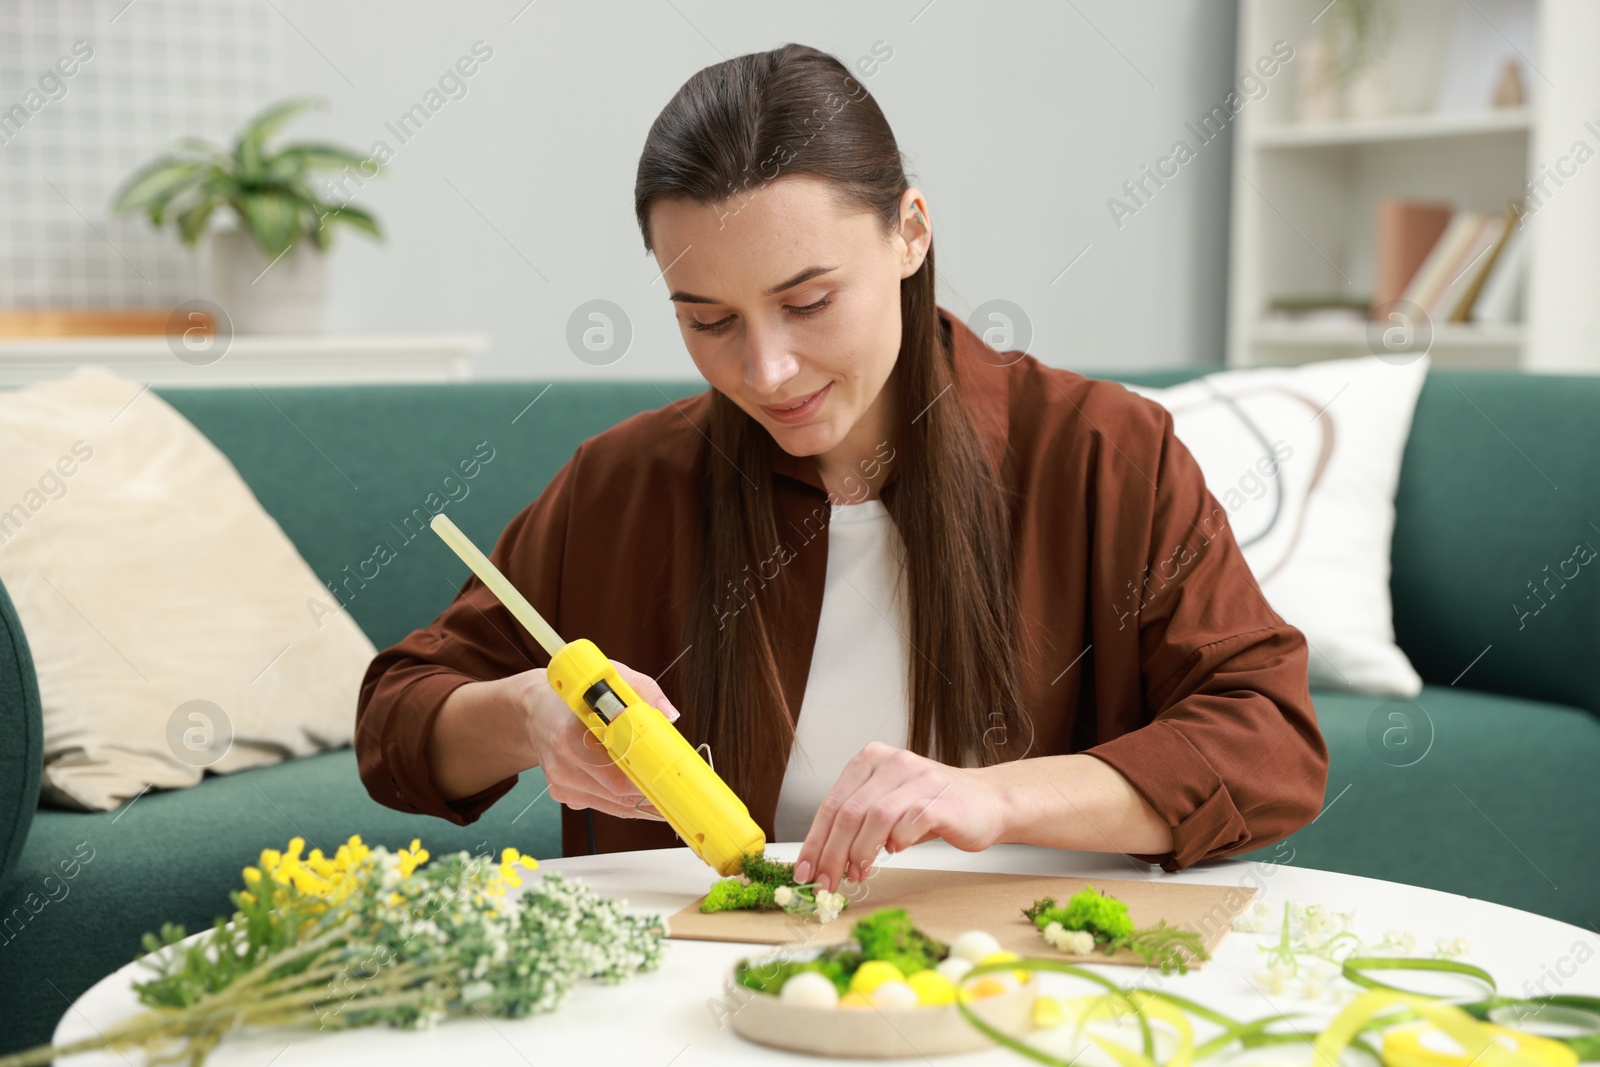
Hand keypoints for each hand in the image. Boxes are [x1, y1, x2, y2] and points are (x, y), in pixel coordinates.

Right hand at [521, 659, 677, 821]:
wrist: (535, 711)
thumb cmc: (573, 695)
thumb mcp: (607, 677)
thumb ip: (642, 690)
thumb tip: (668, 714)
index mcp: (569, 734)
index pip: (615, 768)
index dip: (646, 776)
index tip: (670, 777)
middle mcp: (562, 764)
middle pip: (618, 792)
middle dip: (650, 789)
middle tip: (676, 785)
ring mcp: (561, 783)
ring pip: (614, 804)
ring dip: (641, 798)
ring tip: (663, 788)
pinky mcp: (563, 794)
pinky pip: (604, 805)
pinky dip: (623, 799)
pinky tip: (634, 786)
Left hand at [793, 742, 1008, 891]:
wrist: (988, 802)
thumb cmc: (933, 806)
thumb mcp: (889, 804)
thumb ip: (858, 823)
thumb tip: (824, 862)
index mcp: (872, 759)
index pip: (832, 803)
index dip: (815, 841)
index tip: (805, 872)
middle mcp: (893, 762)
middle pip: (849, 813)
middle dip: (832, 855)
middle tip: (826, 883)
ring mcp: (919, 778)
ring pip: (875, 819)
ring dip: (860, 854)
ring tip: (858, 874)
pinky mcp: (941, 799)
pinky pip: (908, 825)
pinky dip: (896, 844)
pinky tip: (894, 853)